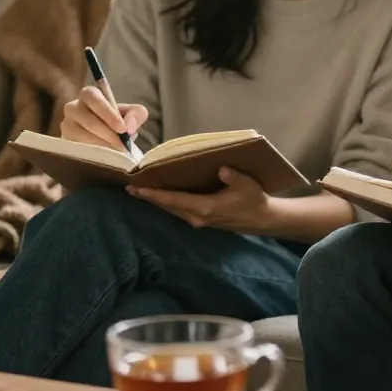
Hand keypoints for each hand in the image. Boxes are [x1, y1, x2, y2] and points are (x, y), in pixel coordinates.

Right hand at [61, 85, 148, 151]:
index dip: (108, 114)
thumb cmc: (117, 121)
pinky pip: (77, 149)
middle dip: (108, 134)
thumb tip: (129, 127)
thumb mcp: (132, 114)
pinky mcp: (64, 141)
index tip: (123, 129)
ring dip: (101, 146)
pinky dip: (93, 154)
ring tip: (116, 152)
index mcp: (89, 94)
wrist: (104, 137)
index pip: (94, 99)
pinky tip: (105, 157)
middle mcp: (72, 107)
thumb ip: (137, 114)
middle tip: (123, 146)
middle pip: (88, 121)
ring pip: (82, 136)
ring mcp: (66, 125)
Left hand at [127, 167, 273, 233]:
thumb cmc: (254, 200)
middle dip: (149, 197)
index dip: (154, 195)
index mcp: (205, 208)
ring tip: (141, 191)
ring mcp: (198, 221)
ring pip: (172, 211)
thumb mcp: (246, 184)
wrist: (261, 219)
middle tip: (130, 188)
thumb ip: (233, 176)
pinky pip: (179, 211)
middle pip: (167, 207)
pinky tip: (161, 197)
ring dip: (156, 201)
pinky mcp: (201, 221)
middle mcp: (197, 217)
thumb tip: (221, 169)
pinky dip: (167, 204)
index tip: (137, 189)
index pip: (174, 201)